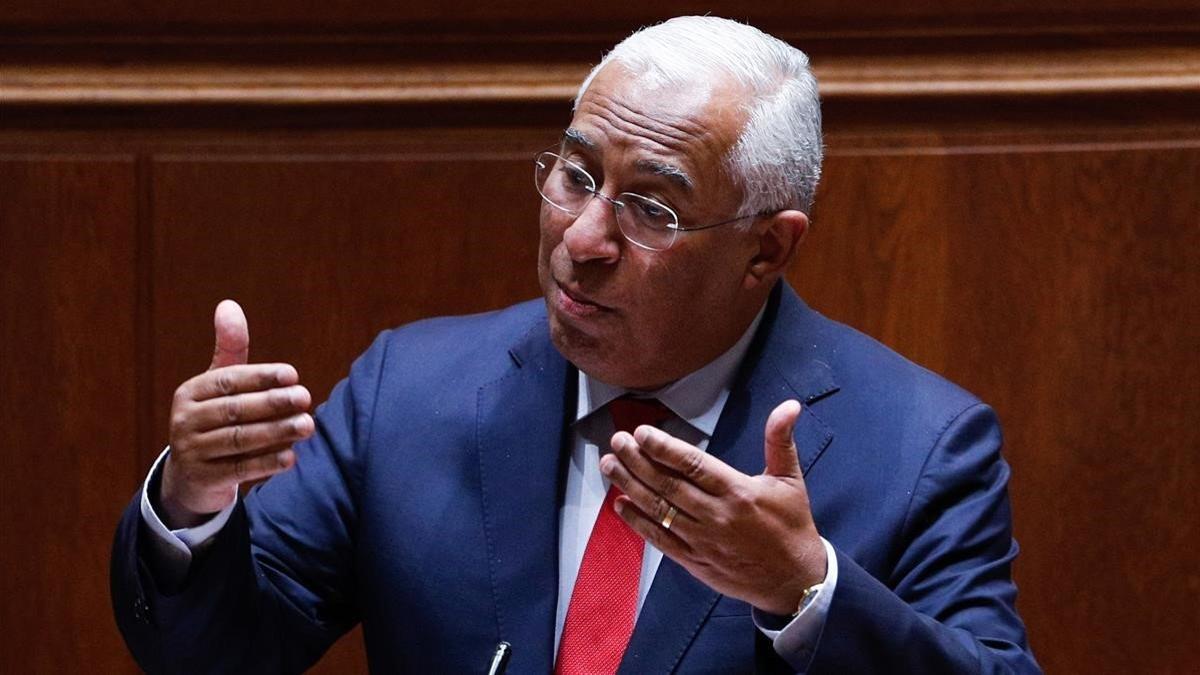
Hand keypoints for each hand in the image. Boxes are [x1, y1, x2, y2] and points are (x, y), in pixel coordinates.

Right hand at [159, 300, 313, 528]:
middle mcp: (185, 420)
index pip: (227, 381)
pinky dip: (266, 463)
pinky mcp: (203, 478)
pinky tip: (291, 457)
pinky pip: (238, 469)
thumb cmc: (214, 418)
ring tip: (307, 425)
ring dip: (276, 432)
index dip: (260, 376)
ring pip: (239, 440)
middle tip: (307, 398)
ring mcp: (191, 451)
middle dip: (273, 404)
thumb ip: (229, 349)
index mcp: (190, 392)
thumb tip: (228, 304)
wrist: (192, 476)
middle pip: (235, 410)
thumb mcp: (218, 384)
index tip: (293, 375)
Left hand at [600, 399, 826, 615]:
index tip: (640, 433)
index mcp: (738, 492)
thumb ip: (780, 440)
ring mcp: (702, 540)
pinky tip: (619, 506)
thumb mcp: (790, 480)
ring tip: (610, 466)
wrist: (795, 581)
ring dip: (630, 486)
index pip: (692, 465)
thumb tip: (789, 405)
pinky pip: (660, 540)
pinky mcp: (694, 561)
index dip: (663, 448)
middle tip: (616, 442)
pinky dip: (638, 523)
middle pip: (668, 484)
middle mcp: (716, 515)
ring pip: (659, 510)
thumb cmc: (792, 526)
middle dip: (637, 461)